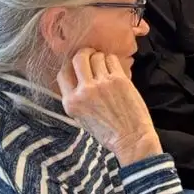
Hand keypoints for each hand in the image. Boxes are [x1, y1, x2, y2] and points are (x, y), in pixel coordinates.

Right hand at [57, 49, 161, 165]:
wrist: (131, 140)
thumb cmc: (109, 132)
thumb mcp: (82, 118)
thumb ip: (77, 98)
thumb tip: (77, 77)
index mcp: (71, 102)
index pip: (63, 73)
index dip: (70, 66)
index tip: (78, 66)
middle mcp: (83, 91)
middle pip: (78, 59)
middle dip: (85, 54)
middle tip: (91, 56)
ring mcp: (101, 84)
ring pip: (96, 56)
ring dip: (101, 57)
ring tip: (106, 65)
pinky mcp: (119, 80)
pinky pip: (112, 60)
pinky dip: (113, 61)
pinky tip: (115, 69)